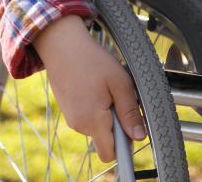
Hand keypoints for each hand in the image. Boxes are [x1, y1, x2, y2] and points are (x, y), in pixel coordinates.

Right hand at [34, 15, 145, 161]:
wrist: (63, 47)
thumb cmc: (93, 62)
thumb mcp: (120, 84)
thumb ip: (130, 113)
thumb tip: (139, 136)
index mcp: (93, 121)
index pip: (110, 153)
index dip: (125, 146)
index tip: (133, 129)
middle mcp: (79, 125)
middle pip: (106, 138)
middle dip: (118, 123)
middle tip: (121, 97)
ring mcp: (72, 119)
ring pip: (99, 126)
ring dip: (109, 113)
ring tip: (108, 88)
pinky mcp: (69, 111)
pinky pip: (89, 117)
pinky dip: (98, 107)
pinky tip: (97, 87)